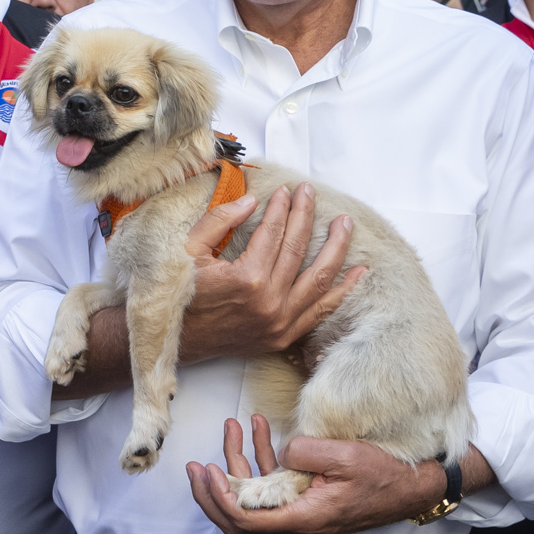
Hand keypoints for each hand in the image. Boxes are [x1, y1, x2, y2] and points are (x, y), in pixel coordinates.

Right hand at [177, 185, 366, 363]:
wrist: (176, 342)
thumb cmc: (179, 295)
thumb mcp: (188, 251)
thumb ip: (220, 221)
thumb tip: (252, 201)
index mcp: (246, 279)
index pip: (273, 233)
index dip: (281, 208)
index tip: (286, 191)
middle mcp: (270, 302)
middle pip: (298, 249)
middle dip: (306, 216)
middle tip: (311, 193)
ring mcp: (280, 323)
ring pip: (319, 279)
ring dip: (336, 248)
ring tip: (345, 224)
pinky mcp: (284, 337)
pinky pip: (321, 311)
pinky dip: (342, 291)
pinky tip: (358, 272)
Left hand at [185, 414, 442, 533]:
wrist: (409, 490)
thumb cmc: (382, 476)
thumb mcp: (346, 457)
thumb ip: (306, 453)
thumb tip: (281, 451)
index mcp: (302, 519)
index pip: (245, 522)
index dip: (218, 499)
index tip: (206, 472)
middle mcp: (295, 526)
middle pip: (238, 520)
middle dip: (211, 493)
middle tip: (195, 466)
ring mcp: (298, 516)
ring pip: (253, 500)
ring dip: (238, 465)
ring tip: (233, 426)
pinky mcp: (304, 503)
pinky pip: (272, 489)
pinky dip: (261, 461)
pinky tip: (259, 430)